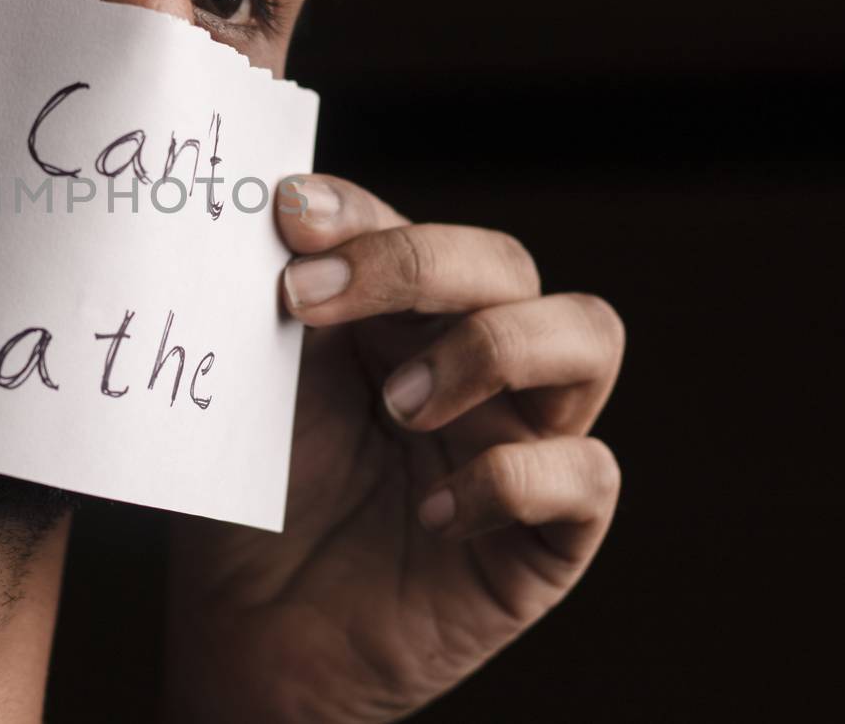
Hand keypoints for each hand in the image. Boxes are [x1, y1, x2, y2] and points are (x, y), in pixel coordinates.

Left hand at [166, 175, 622, 721]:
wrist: (254, 639)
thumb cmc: (259, 504)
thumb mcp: (260, 392)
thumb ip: (281, 307)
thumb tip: (269, 205)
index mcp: (404, 322)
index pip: (415, 227)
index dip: (360, 213)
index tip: (285, 218)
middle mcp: (477, 365)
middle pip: (507, 262)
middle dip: (415, 263)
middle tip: (307, 302)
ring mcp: (522, 440)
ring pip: (589, 334)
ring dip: (492, 347)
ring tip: (399, 407)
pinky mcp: (550, 535)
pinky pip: (586, 473)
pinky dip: (510, 478)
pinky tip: (430, 513)